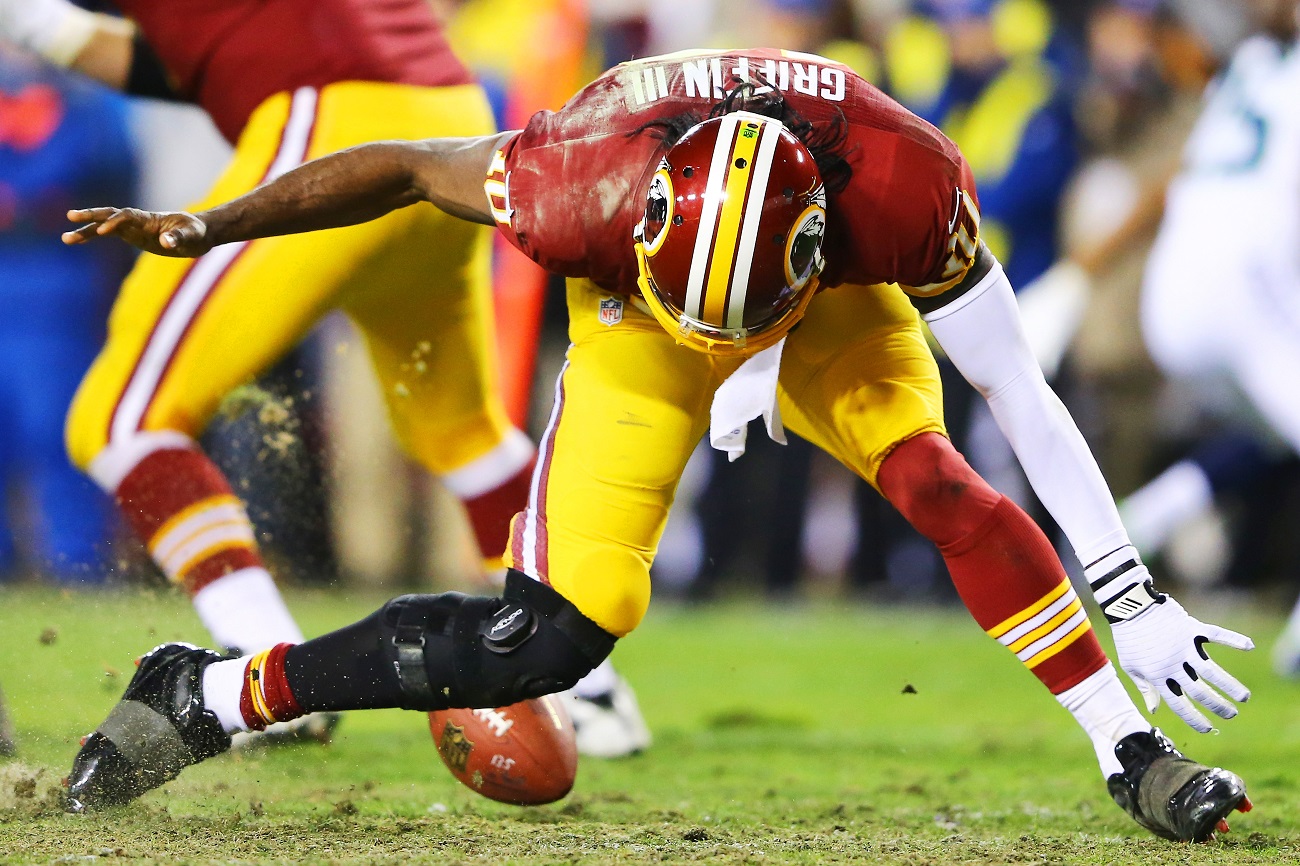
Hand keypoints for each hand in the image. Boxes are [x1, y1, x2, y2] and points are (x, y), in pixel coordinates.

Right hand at [63, 208, 211, 256]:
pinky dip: (92, 237)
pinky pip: (107, 235)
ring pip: (104, 225)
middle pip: (110, 214)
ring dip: (86, 231)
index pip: (128, 216)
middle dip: (92, 216)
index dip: (116, 222)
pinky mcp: (131, 236)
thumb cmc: (196, 232)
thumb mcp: (192, 235)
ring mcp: (133, 227)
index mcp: (150, 218)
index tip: (104, 232)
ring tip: (65, 239)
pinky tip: (76, 240)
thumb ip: (179, 237)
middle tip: (71, 216)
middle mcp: (137, 220)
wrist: (198, 234)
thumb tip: (165, 242)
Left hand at [1110, 592, 1252, 732]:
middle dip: (1218, 706)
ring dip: (1230, 685)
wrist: (1128, 607)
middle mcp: (1174, 664)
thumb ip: (1146, 688)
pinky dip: (1233, 639)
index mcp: (1158, 676)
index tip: (1208, 728)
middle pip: (1200, 691)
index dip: (1194, 718)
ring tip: (1244, 697)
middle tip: (1232, 714)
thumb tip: (1154, 710)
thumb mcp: (1131, 666)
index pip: (1179, 704)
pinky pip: (1216, 635)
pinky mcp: (1191, 628)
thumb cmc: (1128, 638)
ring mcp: (1184, 646)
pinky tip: (1249, 646)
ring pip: (1212, 671)